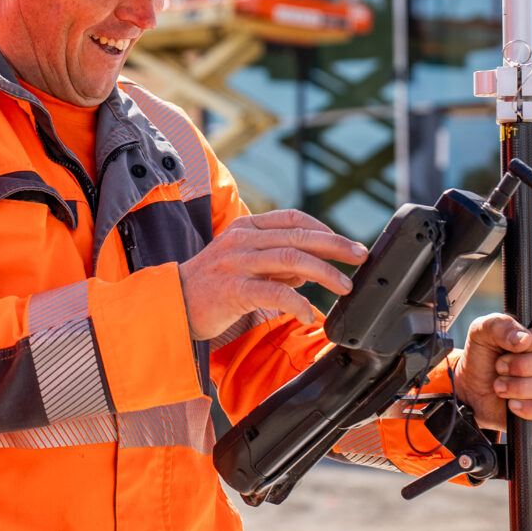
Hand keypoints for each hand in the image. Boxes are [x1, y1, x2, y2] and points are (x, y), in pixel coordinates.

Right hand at [178, 209, 367, 339]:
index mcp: (244, 227)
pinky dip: (297, 301)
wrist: (171, 304)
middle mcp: (241, 240)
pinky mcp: (232, 289)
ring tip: (344, 286)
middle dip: (335, 246)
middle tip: (360, 257)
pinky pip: (274, 292)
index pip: (292, 219)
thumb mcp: (241, 262)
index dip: (324, 228)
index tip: (347, 244)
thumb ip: (274, 261)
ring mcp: (236, 263)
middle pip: (298, 236)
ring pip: (291, 259)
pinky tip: (309, 312)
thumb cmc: (210, 285)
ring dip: (325, 272)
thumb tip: (309, 269)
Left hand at [453, 311, 531, 429]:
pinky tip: (513, 403)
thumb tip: (524, 338)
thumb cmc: (484, 357)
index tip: (511, 349)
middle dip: (520, 367)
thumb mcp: (481, 332)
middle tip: (500, 368)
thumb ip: (499, 326)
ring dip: (520, 388)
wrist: (475, 391)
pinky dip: (529, 408)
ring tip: (500, 386)